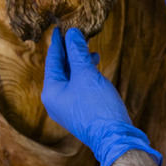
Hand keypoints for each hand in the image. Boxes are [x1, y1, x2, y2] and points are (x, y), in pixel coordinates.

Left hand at [42, 27, 161, 165]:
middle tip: (78, 35)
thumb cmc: (98, 106)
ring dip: (80, 63)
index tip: (60, 28)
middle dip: (71, 52)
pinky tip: (96, 68)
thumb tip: (72, 33)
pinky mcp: (79, 111)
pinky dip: (85, 75)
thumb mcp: (87, 74)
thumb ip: (78, 53)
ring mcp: (67, 107)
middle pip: (61, 69)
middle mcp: (55, 100)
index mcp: (51, 91)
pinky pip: (78, 87)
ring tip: (92, 51)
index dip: (58, 43)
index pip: (52, 60)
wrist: (114, 137)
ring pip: (71, 78)